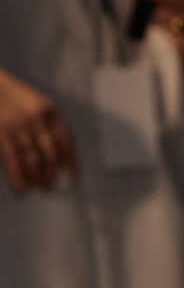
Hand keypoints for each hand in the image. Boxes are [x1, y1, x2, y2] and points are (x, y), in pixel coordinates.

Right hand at [0, 65, 76, 193]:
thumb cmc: (12, 98)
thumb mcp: (34, 104)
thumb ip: (48, 126)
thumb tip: (61, 161)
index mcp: (48, 109)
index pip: (66, 139)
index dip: (71, 161)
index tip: (73, 178)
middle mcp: (36, 118)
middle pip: (50, 153)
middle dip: (51, 173)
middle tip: (50, 186)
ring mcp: (17, 126)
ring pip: (33, 159)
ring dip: (37, 177)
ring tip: (37, 187)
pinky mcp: (1, 134)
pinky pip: (13, 161)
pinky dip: (18, 178)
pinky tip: (21, 189)